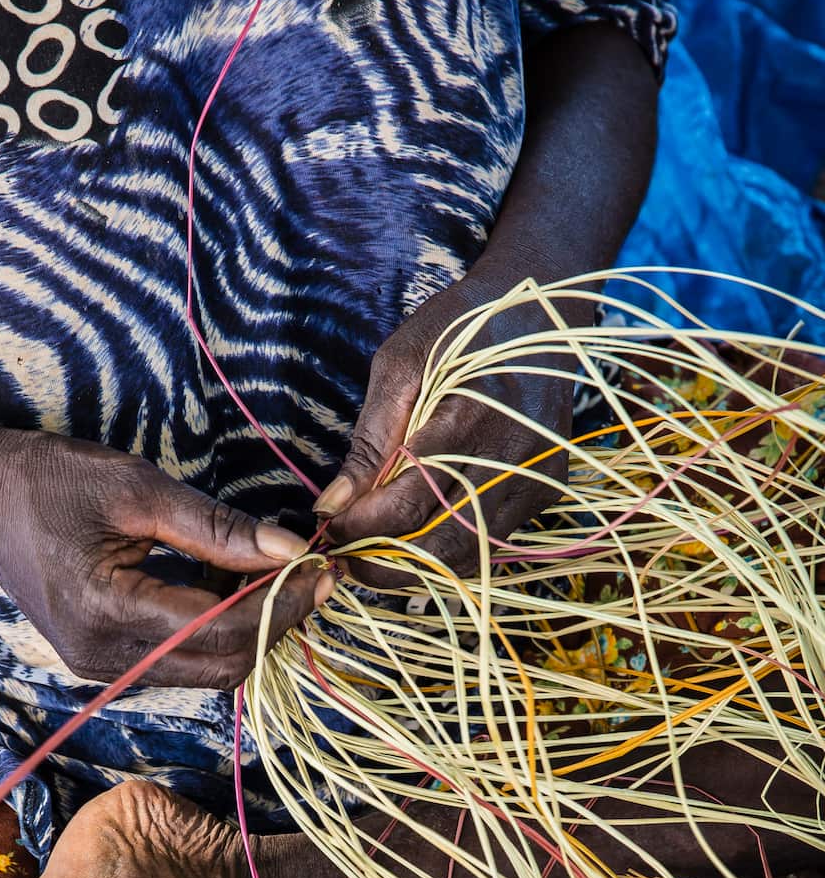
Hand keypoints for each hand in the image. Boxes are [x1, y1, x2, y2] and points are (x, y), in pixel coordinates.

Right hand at [0, 426, 325, 688]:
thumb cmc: (49, 480)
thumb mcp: (136, 488)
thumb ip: (215, 527)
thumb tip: (288, 548)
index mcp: (108, 612)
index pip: (221, 628)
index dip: (281, 604)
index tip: (322, 569)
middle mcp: (105, 658)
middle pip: (222, 664)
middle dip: (275, 623)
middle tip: (314, 575)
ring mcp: (102, 669)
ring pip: (206, 670)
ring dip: (251, 630)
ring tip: (281, 578)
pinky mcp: (104, 664)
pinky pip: (181, 661)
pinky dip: (218, 632)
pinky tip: (237, 590)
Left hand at [314, 276, 572, 574]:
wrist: (543, 312)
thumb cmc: (460, 329)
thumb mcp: (400, 365)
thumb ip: (370, 440)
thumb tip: (333, 504)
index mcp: (469, 420)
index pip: (405, 506)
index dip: (358, 528)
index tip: (328, 527)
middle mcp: (512, 458)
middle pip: (439, 546)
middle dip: (384, 562)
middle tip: (346, 555)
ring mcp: (537, 479)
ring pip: (469, 554)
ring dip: (417, 565)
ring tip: (376, 551)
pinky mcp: (548, 489)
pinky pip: (493, 540)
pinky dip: (451, 548)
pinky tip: (420, 534)